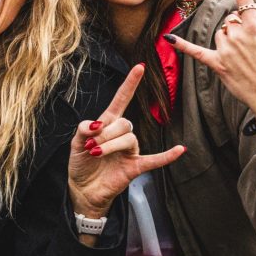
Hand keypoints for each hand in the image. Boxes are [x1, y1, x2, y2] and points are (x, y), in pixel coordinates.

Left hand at [68, 64, 185, 218]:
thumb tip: (97, 123)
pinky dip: (167, 155)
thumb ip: (84, 129)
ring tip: (96, 153)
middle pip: (124, 123)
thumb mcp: (75, 142)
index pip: (121, 100)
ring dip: (111, 145)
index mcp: (107, 124)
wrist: (83, 189)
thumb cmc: (81, 163)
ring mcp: (130, 151)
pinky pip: (155, 160)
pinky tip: (180, 150)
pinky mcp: (135, 167)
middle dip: (105, 133)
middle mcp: (121, 135)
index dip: (130, 85)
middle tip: (90, 146)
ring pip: (130, 138)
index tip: (139, 67)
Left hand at [167, 0, 255, 122]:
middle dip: (236, 27)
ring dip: (226, 41)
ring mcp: (228, 49)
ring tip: (241, 58)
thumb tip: (245, 19)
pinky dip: (183, 45)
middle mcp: (240, 34)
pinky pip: (196, 51)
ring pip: (219, 33)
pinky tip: (169, 38)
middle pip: (229, 19)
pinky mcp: (218, 64)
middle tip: (249, 47)